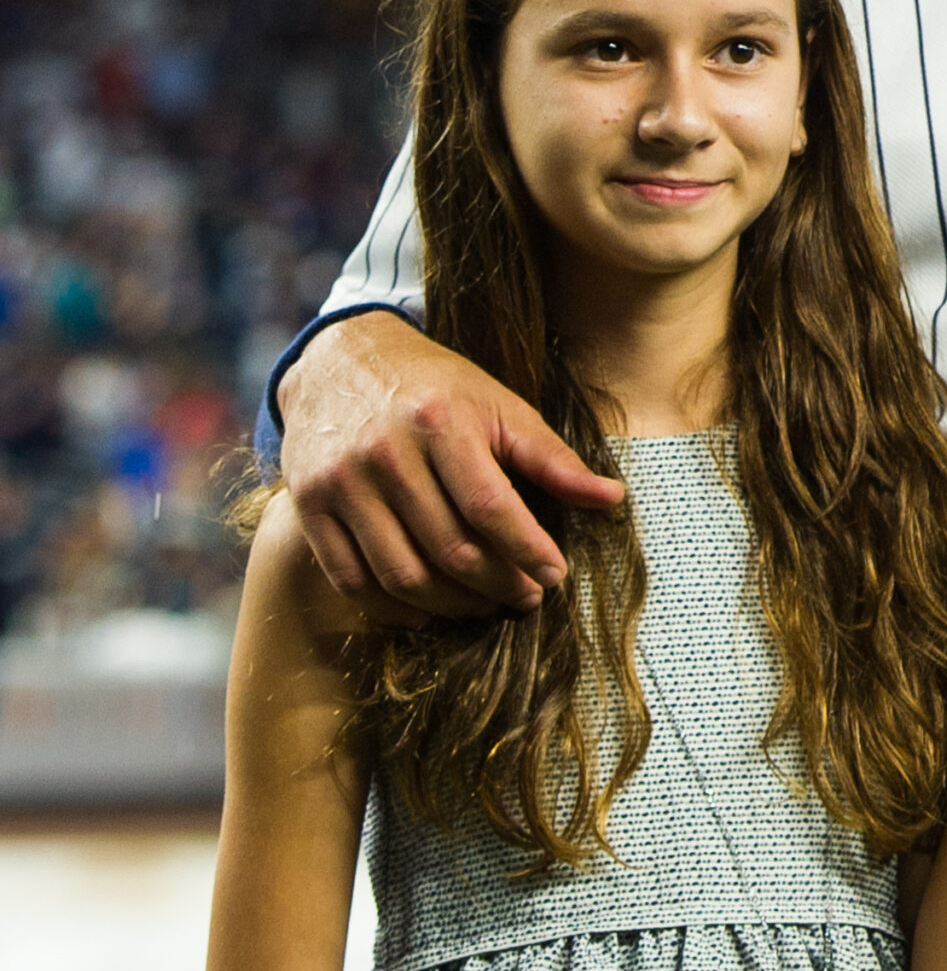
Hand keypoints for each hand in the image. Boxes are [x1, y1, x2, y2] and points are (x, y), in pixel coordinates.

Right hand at [276, 313, 622, 621]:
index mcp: (439, 421)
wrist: (339, 360)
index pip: (492, 507)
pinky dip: (394, 608)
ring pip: (403, 575)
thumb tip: (613, 500)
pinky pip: (353, 580)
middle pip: (450, 548)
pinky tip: (429, 610)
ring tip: (485, 604)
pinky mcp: (308, 505)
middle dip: (499, 585)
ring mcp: (341, 482)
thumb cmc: (433, 387)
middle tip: (527, 596)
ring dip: (453, 605)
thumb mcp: (497, 404)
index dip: (529, 551)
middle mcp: (385, 452)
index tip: (556, 575)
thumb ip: (551, 457)